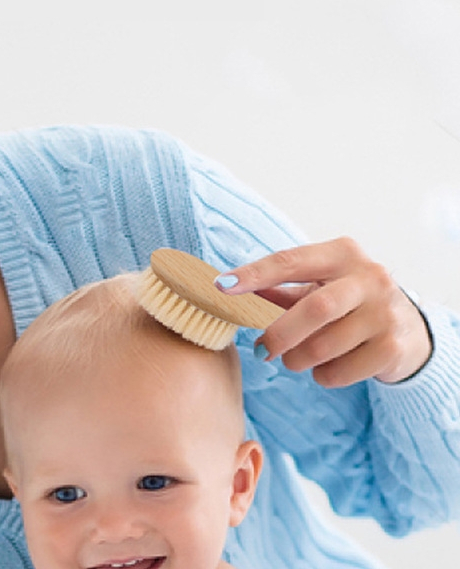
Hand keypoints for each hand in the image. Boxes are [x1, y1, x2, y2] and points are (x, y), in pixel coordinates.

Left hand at [215, 237, 432, 386]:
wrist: (408, 330)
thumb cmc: (347, 302)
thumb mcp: (316, 285)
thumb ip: (277, 288)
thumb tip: (228, 289)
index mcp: (342, 253)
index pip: (290, 261)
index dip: (253, 275)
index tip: (221, 286)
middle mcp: (369, 277)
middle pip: (314, 308)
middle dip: (279, 333)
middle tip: (261, 349)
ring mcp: (386, 313)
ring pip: (324, 345)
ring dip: (297, 358)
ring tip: (293, 359)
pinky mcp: (393, 347)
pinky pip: (341, 370)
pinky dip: (322, 375)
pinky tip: (323, 368)